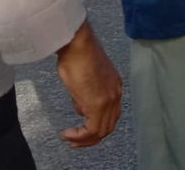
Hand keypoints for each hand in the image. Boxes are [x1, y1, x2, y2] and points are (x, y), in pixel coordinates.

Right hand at [56, 21, 122, 147]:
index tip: (81, 129)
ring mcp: (109, 99)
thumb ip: (85, 94)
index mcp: (114, 85)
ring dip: (85, 140)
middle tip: (74, 141)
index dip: (97, 125)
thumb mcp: (83, 78)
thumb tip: (81, 105)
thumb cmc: (76, 54)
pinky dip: (80, 136)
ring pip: (102, 130)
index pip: (111, 113)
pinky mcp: (98, 103)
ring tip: (70, 140)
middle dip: (91, 137)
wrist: (77, 43)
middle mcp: (116, 93)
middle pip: (108, 125)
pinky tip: (68, 134)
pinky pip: (92, 129)